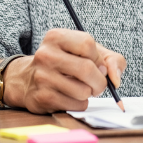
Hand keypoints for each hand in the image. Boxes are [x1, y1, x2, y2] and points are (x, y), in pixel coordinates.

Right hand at [3, 28, 126, 113]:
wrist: (27, 79)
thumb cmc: (65, 63)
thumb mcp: (86, 52)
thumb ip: (110, 59)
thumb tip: (115, 78)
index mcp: (56, 37)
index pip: (87, 44)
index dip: (98, 58)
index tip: (97, 64)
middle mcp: (46, 54)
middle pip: (86, 69)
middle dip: (99, 81)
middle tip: (98, 84)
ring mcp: (42, 77)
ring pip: (83, 91)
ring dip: (89, 93)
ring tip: (82, 89)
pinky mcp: (42, 98)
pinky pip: (75, 105)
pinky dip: (80, 104)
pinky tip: (71, 97)